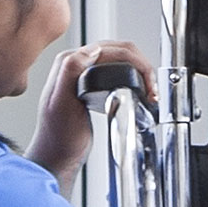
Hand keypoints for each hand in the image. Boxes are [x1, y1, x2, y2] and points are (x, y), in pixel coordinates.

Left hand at [30, 36, 149, 182]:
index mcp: (67, 63)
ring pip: (120, 59)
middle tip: (152, 87)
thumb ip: (70, 71)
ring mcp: (84, 74)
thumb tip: (90, 50)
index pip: (109, 49)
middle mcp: (75, 64)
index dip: (133, 61)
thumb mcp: (61, 104)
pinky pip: (118, 70)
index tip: (146, 81)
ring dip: (139, 70)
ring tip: (149, 89)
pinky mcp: (93, 85)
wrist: (56, 157)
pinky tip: (140, 89)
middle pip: (118, 50)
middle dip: (140, 64)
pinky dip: (133, 76)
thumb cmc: (57, 138)